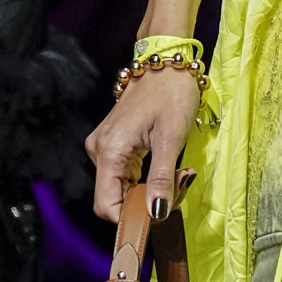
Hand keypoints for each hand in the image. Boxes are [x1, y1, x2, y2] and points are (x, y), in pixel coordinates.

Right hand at [85, 62, 204, 224]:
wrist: (166, 63)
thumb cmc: (170, 93)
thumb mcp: (171, 138)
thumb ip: (162, 178)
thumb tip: (157, 213)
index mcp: (109, 150)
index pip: (106, 205)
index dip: (130, 219)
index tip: (159, 218)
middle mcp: (100, 150)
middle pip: (116, 198)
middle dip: (148, 203)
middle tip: (181, 185)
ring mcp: (105, 147)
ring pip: (123, 188)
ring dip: (151, 191)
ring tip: (180, 173)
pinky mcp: (114, 145)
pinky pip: (126, 175)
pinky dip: (148, 180)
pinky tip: (168, 169)